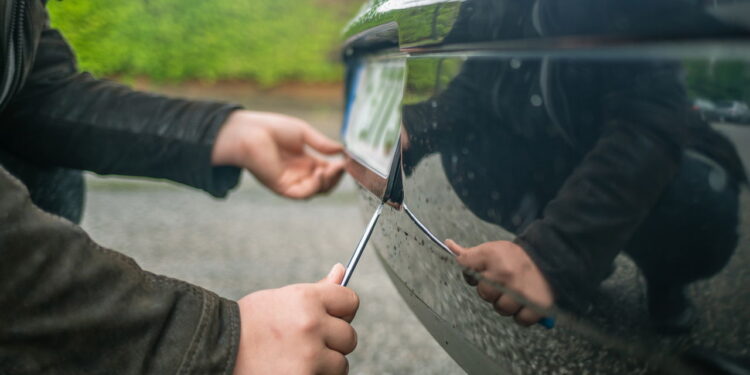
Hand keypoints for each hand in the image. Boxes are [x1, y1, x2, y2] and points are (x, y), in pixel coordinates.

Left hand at [212, 110, 345, 198]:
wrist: (249, 132)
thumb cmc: (272, 129)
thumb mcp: (303, 133)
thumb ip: (322, 144)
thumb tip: (342, 150)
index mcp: (304, 161)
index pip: (327, 171)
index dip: (338, 168)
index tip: (347, 160)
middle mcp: (299, 174)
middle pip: (325, 184)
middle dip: (336, 177)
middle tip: (343, 166)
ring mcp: (291, 182)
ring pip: (317, 191)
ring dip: (329, 182)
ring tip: (333, 169)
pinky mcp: (282, 187)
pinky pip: (303, 194)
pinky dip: (315, 187)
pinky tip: (319, 174)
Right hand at [233, 264, 358, 374]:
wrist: (217, 349)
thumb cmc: (250, 323)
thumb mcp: (281, 298)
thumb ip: (317, 291)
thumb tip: (342, 270)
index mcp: (307, 299)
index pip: (351, 301)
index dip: (342, 311)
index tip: (330, 319)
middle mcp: (311, 325)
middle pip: (349, 336)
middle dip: (333, 342)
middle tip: (306, 343)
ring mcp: (309, 356)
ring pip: (341, 364)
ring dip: (324, 364)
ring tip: (296, 359)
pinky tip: (292, 369)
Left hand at [446, 240, 552, 326]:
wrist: (551, 257)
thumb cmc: (516, 256)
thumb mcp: (492, 248)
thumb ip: (470, 253)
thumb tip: (448, 244)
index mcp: (492, 257)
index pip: (466, 268)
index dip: (473, 273)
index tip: (484, 271)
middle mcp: (505, 275)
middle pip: (484, 294)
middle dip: (491, 290)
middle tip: (504, 282)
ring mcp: (521, 293)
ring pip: (501, 309)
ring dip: (507, 303)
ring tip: (516, 292)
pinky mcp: (537, 306)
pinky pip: (520, 320)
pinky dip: (522, 314)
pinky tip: (525, 302)